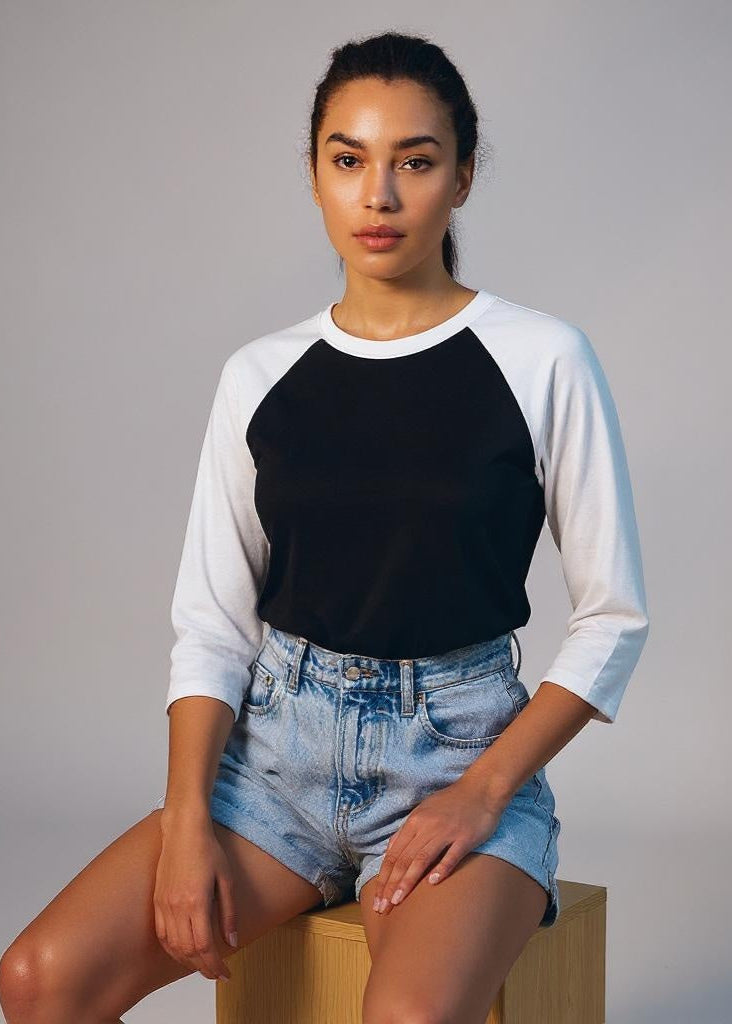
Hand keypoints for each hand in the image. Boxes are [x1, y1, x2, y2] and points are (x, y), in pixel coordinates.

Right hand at [153, 812, 238, 979]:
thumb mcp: (226, 880)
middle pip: (188, 951)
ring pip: (173, 946)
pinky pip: (162, 934)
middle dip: (203, 968)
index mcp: (197, 902)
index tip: (225, 974)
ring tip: (202, 967)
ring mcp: (164, 905)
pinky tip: (182, 952)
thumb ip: (229, 913)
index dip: (215, 965)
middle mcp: (177, 907)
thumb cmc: (207, 850)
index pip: (205, 947)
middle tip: (216, 974)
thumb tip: (232, 942)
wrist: (183, 831)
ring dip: (188, 962)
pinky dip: (172, 949)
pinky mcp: (157, 901)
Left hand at [370, 775, 506, 915]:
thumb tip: (390, 851)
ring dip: (408, 881)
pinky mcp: (466, 837)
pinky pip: (452, 855)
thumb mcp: (424, 810)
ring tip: (398, 900)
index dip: (384, 878)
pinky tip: (433, 883)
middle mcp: (427, 826)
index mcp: (415, 821)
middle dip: (391, 885)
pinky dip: (442, 869)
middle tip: (383, 908)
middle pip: (404, 859)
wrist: (481, 788)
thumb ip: (408, 831)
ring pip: (422, 859)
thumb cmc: (451, 802)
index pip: (394, 854)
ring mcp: (446, 831)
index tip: (377, 900)